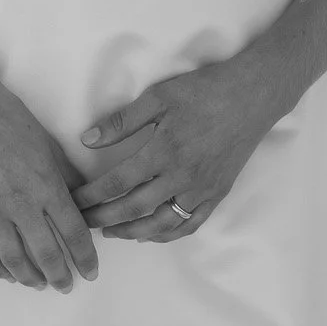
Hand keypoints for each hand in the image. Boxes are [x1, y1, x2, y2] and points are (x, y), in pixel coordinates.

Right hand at [0, 78, 99, 292]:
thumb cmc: (12, 121)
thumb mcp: (49, 145)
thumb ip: (67, 177)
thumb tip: (83, 202)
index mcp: (46, 185)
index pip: (73, 232)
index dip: (85, 257)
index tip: (91, 272)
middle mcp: (21, 203)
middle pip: (46, 253)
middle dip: (60, 276)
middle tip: (66, 286)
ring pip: (14, 259)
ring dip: (30, 278)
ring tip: (39, 285)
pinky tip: (7, 274)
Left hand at [70, 57, 274, 242]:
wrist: (252, 96)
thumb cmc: (203, 91)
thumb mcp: (158, 97)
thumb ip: (122, 121)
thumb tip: (87, 140)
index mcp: (162, 151)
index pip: (117, 183)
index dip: (92, 196)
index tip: (74, 201)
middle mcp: (181, 177)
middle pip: (134, 209)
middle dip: (104, 219)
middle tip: (84, 223)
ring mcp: (201, 190)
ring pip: (162, 224)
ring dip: (133, 232)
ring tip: (112, 232)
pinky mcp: (217, 194)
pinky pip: (189, 224)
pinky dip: (167, 234)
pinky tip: (151, 233)